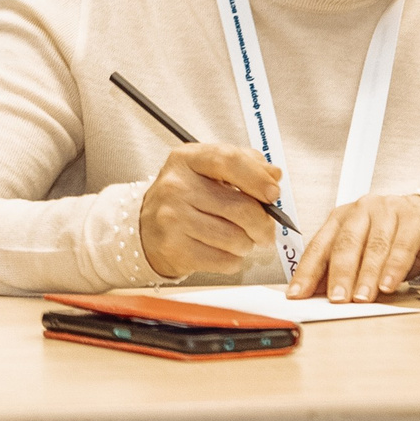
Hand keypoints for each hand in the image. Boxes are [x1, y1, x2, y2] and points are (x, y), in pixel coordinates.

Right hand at [138, 143, 283, 280]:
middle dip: (263, 224)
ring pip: (237, 239)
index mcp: (187, 159)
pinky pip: (225, 261)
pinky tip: (221, 250)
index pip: (228, 160)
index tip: (273, 194)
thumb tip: (273, 175)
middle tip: (264, 229)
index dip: (258, 178)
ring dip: (246, 243)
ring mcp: (172, 218)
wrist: (146, 229)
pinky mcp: (175, 248)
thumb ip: (243, 164)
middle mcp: (176, 186)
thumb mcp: (207, 169)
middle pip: (241, 208)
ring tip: (236, 238)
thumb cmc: (184, 198)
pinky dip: (233, 260)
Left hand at [287, 193, 419, 302]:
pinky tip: (389, 284)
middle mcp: (360, 211)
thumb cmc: (390, 238)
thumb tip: (317, 297)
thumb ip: (341, 271)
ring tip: (362, 298)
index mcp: (340, 219)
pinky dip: (394, 267)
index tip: (297, 294)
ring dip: (367, 275)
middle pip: (345, 244)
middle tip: (336, 299)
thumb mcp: (362, 254)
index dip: (307, 272)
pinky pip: (402, 245)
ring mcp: (387, 211)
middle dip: (339, 274)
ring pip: (373, 246)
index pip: (319, 246)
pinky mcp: (413, 219)